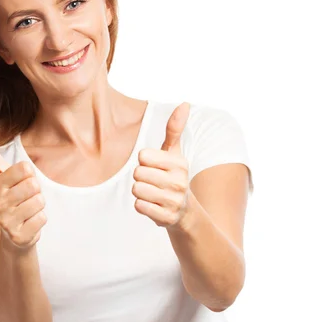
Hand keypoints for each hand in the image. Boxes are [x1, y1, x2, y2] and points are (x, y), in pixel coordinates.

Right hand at [0, 133, 47, 248]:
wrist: (14, 235)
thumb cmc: (11, 198)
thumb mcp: (1, 175)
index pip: (25, 168)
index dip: (29, 175)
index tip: (20, 183)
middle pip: (34, 185)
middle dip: (35, 191)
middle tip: (25, 199)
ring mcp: (7, 222)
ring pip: (39, 201)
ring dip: (38, 206)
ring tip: (27, 211)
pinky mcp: (19, 236)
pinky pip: (42, 218)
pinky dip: (40, 220)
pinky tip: (29, 223)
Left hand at [132, 102, 191, 229]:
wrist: (185, 211)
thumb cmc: (173, 175)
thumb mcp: (174, 152)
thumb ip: (174, 129)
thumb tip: (184, 103)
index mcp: (179, 163)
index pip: (142, 156)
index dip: (144, 162)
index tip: (154, 167)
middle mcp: (179, 182)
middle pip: (137, 173)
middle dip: (140, 177)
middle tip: (153, 182)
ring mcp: (174, 201)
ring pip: (137, 189)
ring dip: (140, 192)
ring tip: (153, 193)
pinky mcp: (166, 217)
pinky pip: (139, 206)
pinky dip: (142, 206)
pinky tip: (153, 205)